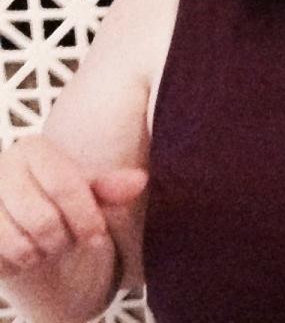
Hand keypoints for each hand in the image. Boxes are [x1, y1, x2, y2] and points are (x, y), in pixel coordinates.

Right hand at [0, 134, 146, 277]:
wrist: (21, 223)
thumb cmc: (59, 201)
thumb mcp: (87, 190)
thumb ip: (111, 187)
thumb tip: (140, 180)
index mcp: (32, 149)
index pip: (64, 186)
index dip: (86, 217)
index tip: (98, 235)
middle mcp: (0, 167)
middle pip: (43, 220)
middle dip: (64, 240)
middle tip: (68, 240)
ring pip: (19, 244)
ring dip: (40, 254)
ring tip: (45, 246)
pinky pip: (0, 259)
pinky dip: (18, 265)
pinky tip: (23, 254)